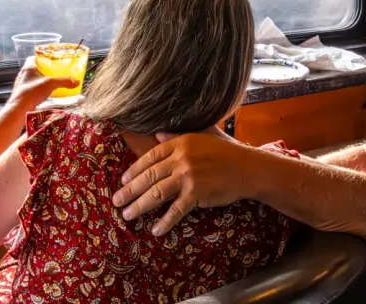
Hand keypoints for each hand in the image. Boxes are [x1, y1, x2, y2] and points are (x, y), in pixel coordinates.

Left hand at [7, 57, 77, 110]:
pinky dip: (35, 88)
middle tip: (51, 72)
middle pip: (32, 68)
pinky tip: (42, 93)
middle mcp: (22, 74)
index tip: (49, 61)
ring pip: (30, 78)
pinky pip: (29, 87)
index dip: (40, 58)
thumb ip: (64, 81)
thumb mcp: (51, 84)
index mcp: (28, 68)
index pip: (32, 57)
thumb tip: (77, 81)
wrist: (19, 108)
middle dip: (41, 70)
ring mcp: (20, 84)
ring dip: (38, 79)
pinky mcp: (20, 93)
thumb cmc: (33, 92)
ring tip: (48, 83)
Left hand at [113, 132, 253, 235]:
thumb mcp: (202, 138)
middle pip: (149, 176)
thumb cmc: (227, 152)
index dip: (135, 169)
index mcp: (181, 143)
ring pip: (156, 193)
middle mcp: (181, 158)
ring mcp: (188, 176)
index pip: (151, 156)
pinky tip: (156, 230)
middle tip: (117, 201)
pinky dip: (165, 221)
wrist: (249, 168)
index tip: (123, 179)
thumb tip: (158, 135)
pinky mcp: (197, 193)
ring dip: (140, 206)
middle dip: (130, 190)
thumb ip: (178, 137)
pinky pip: (176, 210)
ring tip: (128, 215)